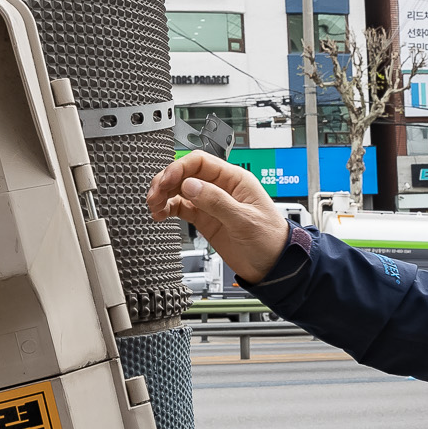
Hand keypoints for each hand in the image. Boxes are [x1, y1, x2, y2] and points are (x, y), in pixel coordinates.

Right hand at [145, 153, 289, 283]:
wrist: (273, 266)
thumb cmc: (270, 240)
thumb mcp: (245, 220)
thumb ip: (217, 202)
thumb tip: (191, 185)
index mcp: (234, 180)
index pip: (200, 162)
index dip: (179, 168)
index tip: (166, 181)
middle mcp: (220, 188)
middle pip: (185, 174)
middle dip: (166, 181)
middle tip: (154, 196)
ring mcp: (211, 203)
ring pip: (180, 190)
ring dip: (163, 195)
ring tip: (154, 206)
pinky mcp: (205, 218)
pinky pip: (181, 207)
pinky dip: (168, 208)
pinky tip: (161, 214)